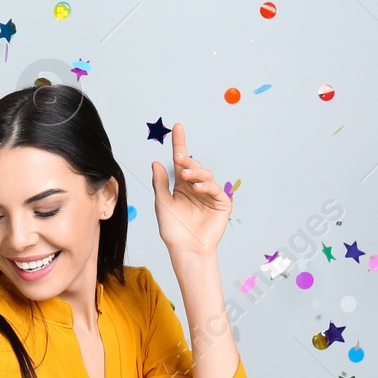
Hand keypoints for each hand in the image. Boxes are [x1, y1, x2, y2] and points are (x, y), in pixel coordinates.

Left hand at [151, 122, 229, 257]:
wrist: (185, 249)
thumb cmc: (173, 230)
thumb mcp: (162, 204)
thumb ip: (160, 183)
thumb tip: (156, 162)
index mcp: (182, 186)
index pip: (181, 161)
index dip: (180, 144)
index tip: (178, 127)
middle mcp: (196, 188)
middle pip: (194, 166)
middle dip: (186, 161)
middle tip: (179, 160)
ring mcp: (210, 195)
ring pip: (205, 175)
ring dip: (196, 173)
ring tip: (185, 176)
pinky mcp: (221, 204)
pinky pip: (216, 189)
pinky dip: (207, 186)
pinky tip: (197, 187)